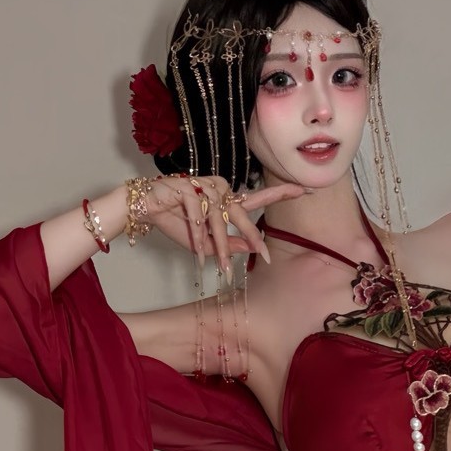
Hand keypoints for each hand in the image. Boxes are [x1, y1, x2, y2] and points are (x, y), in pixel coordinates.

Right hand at [140, 174, 305, 276]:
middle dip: (251, 237)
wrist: (144, 208)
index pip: (259, 198)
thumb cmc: (175, 222)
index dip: (282, 194)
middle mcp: (220, 189)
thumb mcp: (206, 242)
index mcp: (227, 199)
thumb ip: (229, 244)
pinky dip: (196, 233)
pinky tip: (193, 243)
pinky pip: (198, 215)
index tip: (306, 190)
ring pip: (219, 219)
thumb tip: (252, 249)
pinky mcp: (189, 186)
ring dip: (218, 245)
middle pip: (242, 214)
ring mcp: (205, 185)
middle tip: (265, 256)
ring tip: (220, 265)